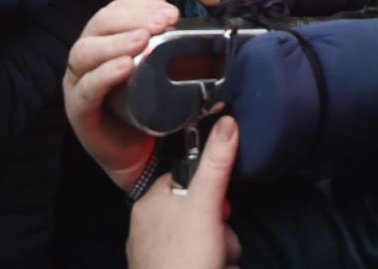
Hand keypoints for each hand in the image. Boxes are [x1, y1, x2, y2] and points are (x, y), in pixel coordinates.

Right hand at [64, 0, 179, 188]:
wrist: (138, 155)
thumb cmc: (143, 109)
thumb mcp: (157, 68)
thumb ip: (158, 37)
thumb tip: (164, 5)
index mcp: (103, 42)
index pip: (114, 11)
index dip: (139, 5)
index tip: (168, 10)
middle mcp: (86, 58)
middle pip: (98, 25)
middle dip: (132, 18)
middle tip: (162, 22)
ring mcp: (79, 83)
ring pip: (86, 51)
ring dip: (117, 41)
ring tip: (144, 39)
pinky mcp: (79, 110)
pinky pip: (87, 88)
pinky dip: (105, 74)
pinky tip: (124, 67)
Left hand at [128, 117, 240, 268]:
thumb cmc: (185, 259)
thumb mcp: (205, 206)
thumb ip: (216, 165)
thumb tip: (229, 122)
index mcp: (148, 205)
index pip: (186, 180)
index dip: (209, 190)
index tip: (220, 204)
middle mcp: (148, 230)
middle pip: (200, 213)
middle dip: (220, 228)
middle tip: (218, 241)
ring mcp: (159, 258)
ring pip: (205, 240)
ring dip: (222, 250)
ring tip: (217, 262)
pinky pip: (202, 262)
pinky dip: (214, 266)